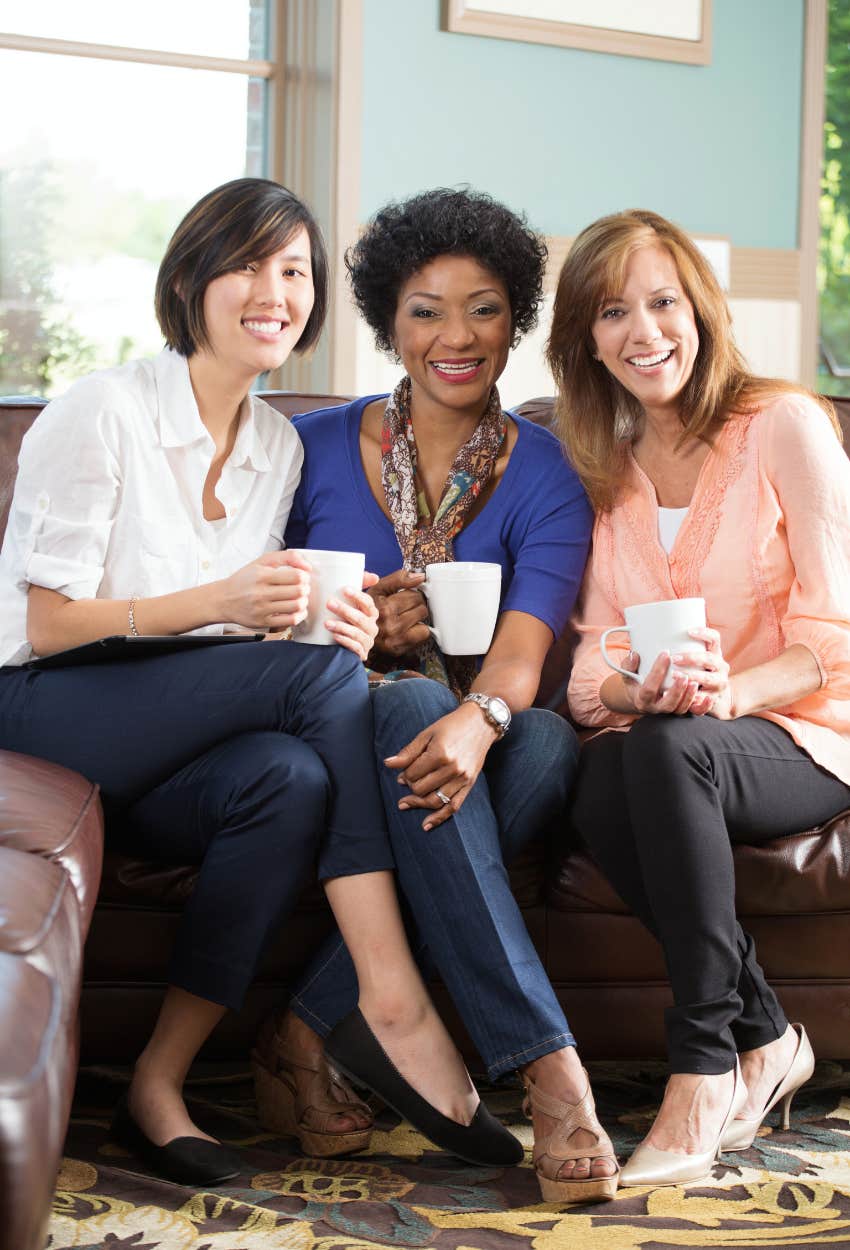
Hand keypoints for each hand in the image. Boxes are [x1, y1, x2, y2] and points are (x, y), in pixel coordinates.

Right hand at [216, 550, 311, 629]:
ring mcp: (262, 609)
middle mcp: (261, 593)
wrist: (223, 600)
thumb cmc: (244, 580)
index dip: (305, 576)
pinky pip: (290, 620)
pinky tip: (296, 610)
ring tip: (299, 598)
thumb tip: (307, 566)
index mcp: (262, 576)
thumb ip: (287, 557)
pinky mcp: (263, 622)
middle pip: (298, 591)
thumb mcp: (262, 562)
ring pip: (296, 606)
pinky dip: (299, 615)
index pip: (296, 576)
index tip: (303, 577)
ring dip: (304, 601)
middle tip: (302, 588)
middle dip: (306, 589)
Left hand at [324, 572, 379, 660]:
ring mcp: (367, 641)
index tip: (344, 589)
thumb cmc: (343, 620)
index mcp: (370, 613)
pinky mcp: (361, 653)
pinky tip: (335, 636)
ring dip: (341, 627)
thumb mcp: (348, 603)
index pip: (368, 603)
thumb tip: (374, 577)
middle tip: (329, 603)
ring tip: (326, 623)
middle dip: (345, 610)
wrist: (336, 646)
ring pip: (357, 633)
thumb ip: (357, 587)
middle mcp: (371, 627)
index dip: (358, 596)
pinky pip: (355, 647)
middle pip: (360, 618)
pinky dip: (345, 641)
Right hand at [368, 569, 429, 656]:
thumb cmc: (368, 610)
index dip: (410, 593)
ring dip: (417, 617)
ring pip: (423, 619)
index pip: (414, 594)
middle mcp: (389, 624)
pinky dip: (419, 630)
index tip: (405, 596)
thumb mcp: (377, 590)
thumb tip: (420, 577)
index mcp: (383, 608)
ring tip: (405, 617)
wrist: (358, 635)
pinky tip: (407, 628)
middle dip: (415, 603)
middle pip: (420, 605)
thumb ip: (398, 579)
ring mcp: (396, 638)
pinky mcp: (400, 648)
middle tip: (404, 607)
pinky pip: (423, 633)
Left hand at [384, 703, 496, 829]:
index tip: (404, 770)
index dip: (404, 774)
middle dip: (410, 786)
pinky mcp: (469, 784)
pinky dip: (439, 817)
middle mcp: (452, 768)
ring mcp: (462, 778)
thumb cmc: (451, 726)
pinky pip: (453, 806)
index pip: (413, 774)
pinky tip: (426, 825)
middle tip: (407, 781)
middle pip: (421, 789)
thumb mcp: (427, 734)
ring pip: (434, 801)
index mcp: (440, 753)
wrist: (480, 724)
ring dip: (418, 803)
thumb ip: (408, 752)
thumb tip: (388, 764)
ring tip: (405, 803)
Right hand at [617, 650, 708, 715]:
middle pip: (667, 705)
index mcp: (642, 699)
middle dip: (676, 691)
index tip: (665, 654)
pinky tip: (709, 697)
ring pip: (680, 710)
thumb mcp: (628, 675)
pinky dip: (702, 707)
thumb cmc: (636, 684)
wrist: (643, 699)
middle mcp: (655, 709)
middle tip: (683, 675)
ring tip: (694, 683)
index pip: (649, 688)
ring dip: (689, 697)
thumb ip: (628, 666)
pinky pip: (693, 713)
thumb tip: (634, 654)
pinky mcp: (681, 711)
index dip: (657, 672)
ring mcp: (669, 712)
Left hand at [672, 627, 733, 718]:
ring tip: (674, 675)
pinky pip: (704, 698)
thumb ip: (674, 651)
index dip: (705, 633)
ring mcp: (720, 683)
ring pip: (708, 679)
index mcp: (715, 653)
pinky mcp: (714, 698)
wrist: (710, 695)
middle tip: (674, 658)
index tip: (688, 631)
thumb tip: (637, 650)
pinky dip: (692, 697)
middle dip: (692, 658)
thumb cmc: (695, 671)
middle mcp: (721, 666)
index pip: (715, 638)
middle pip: (710, 659)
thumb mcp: (692, 658)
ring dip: (692, 676)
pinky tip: (681, 695)